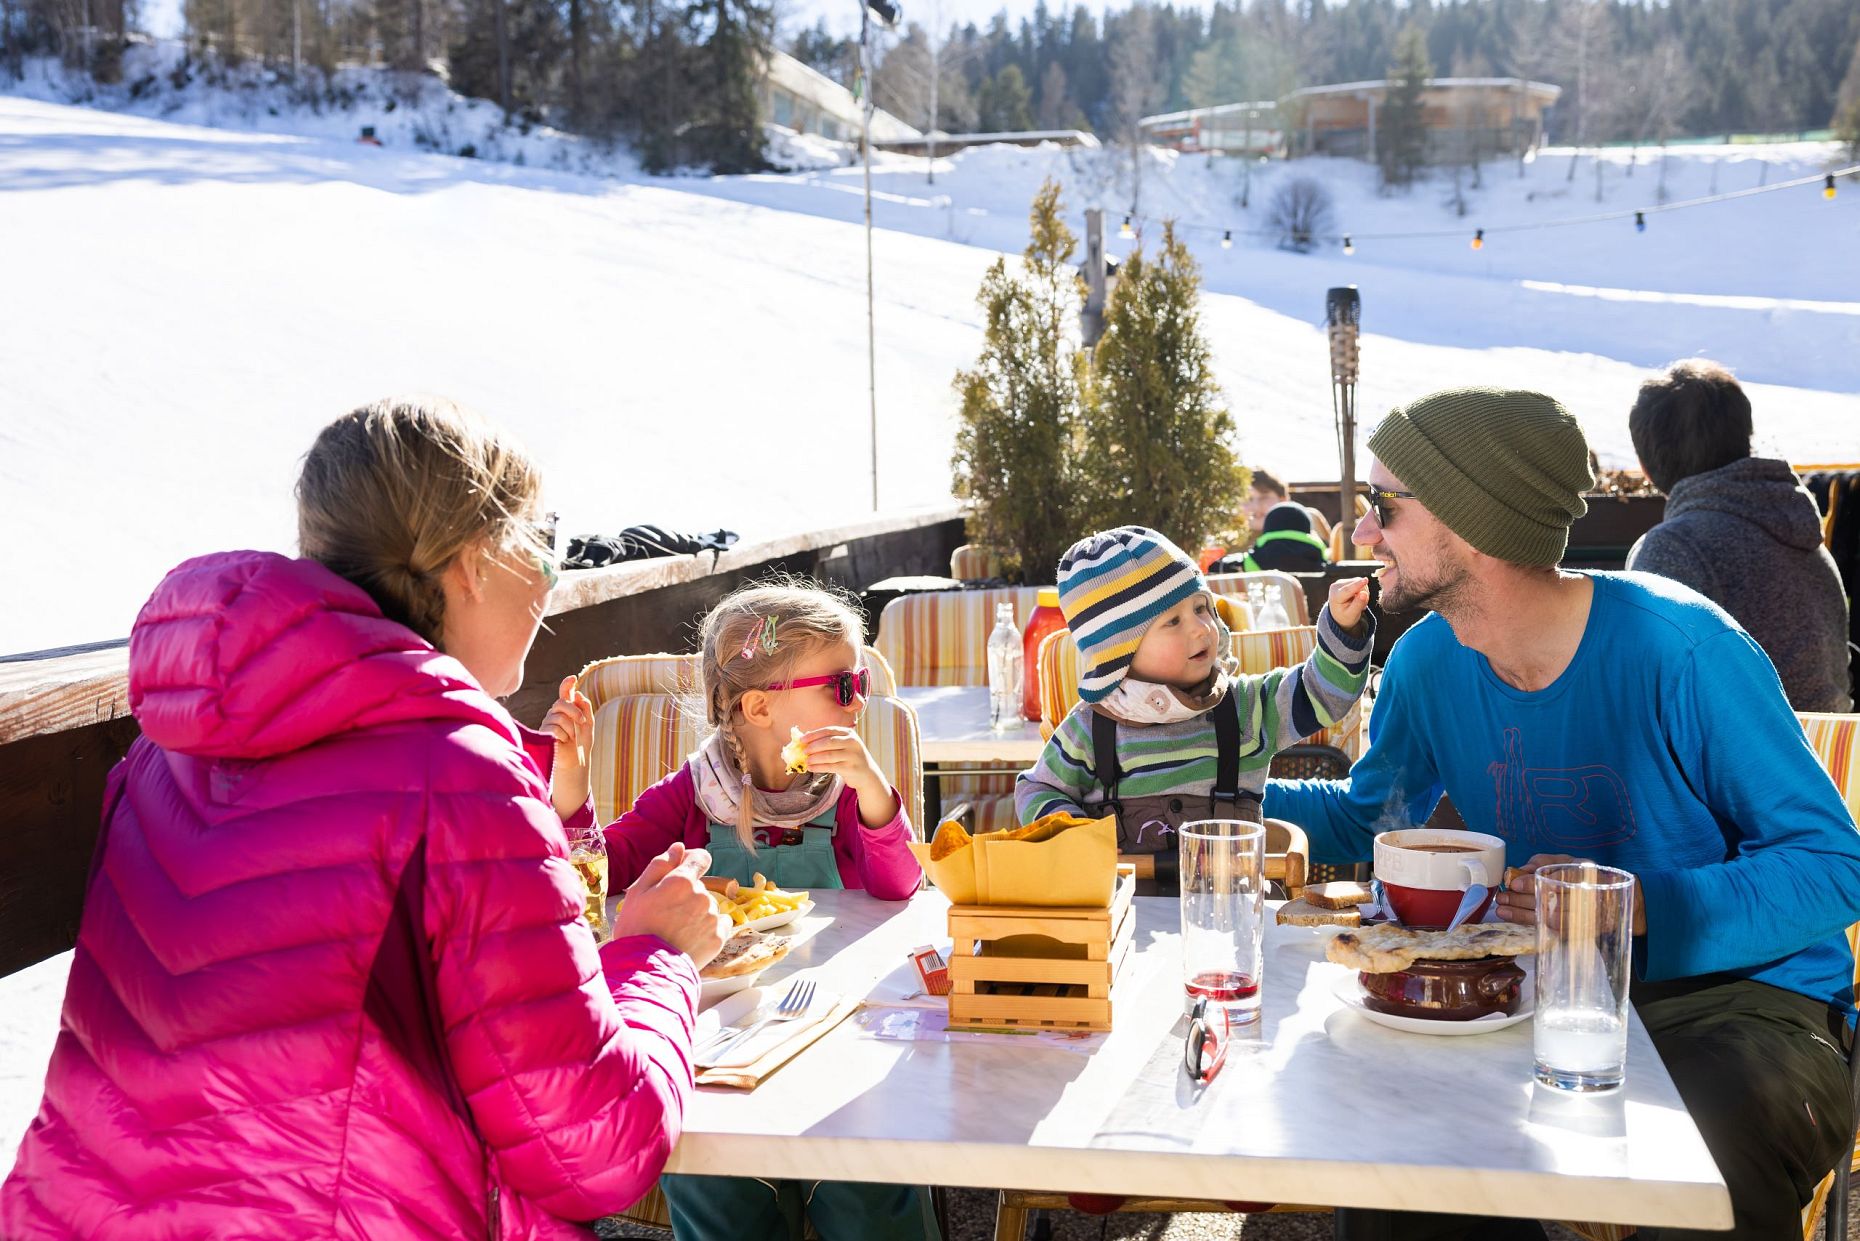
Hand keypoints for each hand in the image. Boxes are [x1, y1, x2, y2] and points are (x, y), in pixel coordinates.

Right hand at [541, 675, 593, 821]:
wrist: (575, 763)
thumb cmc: (581, 744)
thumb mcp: (588, 724)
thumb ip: (585, 708)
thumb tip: (577, 694)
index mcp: (566, 710)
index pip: (564, 694)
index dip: (567, 685)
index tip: (573, 678)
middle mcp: (554, 714)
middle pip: (561, 703)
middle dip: (574, 711)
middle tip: (582, 722)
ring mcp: (547, 723)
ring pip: (559, 717)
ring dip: (571, 728)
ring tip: (571, 738)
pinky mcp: (543, 734)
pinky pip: (555, 728)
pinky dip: (564, 736)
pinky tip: (563, 742)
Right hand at [612, 843, 728, 967]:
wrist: (645, 970)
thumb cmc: (636, 929)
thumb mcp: (639, 892)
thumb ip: (660, 865)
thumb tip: (679, 848)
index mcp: (682, 881)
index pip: (700, 857)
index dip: (691, 862)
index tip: (681, 872)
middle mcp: (702, 895)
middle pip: (700, 886)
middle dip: (686, 894)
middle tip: (665, 914)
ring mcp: (712, 917)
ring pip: (708, 906)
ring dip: (696, 912)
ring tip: (675, 931)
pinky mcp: (719, 937)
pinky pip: (720, 923)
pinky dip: (708, 928)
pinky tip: (690, 937)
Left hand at [796, 726, 898, 827]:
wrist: (867, 773)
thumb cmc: (849, 757)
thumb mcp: (842, 745)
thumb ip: (827, 740)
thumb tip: (805, 737)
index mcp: (848, 733)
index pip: (828, 730)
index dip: (814, 734)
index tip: (801, 739)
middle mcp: (852, 742)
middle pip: (828, 742)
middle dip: (813, 746)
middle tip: (803, 751)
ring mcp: (853, 755)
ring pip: (828, 755)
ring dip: (814, 758)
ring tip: (806, 761)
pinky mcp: (851, 768)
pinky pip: (831, 767)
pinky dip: (819, 767)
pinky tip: (811, 768)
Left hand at [1327, 577, 1371, 633]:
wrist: (1338, 614)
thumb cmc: (1345, 616)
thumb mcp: (1352, 615)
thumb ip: (1358, 604)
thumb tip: (1364, 594)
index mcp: (1335, 597)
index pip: (1347, 590)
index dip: (1357, 585)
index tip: (1366, 580)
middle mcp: (1335, 587)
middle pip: (1357, 585)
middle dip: (1363, 594)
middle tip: (1360, 606)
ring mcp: (1340, 582)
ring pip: (1359, 581)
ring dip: (1362, 592)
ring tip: (1356, 602)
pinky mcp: (1345, 580)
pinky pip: (1359, 581)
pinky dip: (1361, 589)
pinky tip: (1356, 597)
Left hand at [1495, 853, 1647, 934]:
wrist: (1614, 901)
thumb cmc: (1582, 876)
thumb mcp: (1565, 861)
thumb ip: (1542, 863)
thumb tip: (1519, 871)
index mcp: (1586, 874)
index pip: (1558, 880)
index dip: (1534, 882)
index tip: (1514, 883)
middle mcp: (1589, 896)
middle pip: (1552, 901)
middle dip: (1523, 900)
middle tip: (1502, 897)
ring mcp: (1586, 917)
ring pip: (1551, 918)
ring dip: (1523, 916)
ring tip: (1502, 910)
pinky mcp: (1580, 932)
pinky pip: (1553, 930)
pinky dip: (1532, 924)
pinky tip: (1514, 918)